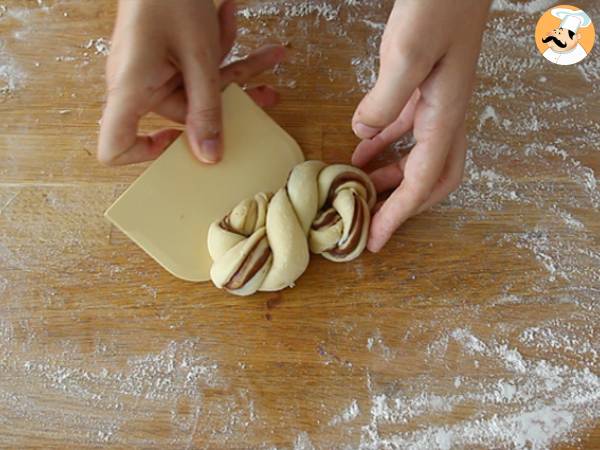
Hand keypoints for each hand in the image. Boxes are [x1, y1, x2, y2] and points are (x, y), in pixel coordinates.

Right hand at [98, 0, 284, 164]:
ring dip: (235, 70)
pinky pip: (197, 66)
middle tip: (265, 92)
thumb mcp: (198, 56)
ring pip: (200, 88)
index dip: (145, 156)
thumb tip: (210, 156)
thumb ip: (207, 108)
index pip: (116, 146)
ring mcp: (152, 70)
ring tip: (269, 56)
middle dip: (228, 98)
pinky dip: (219, 48)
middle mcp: (137, 85)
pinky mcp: (166, 57)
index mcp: (131, 90)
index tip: (182, 148)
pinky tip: (232, 19)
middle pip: (185, 115)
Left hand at [351, 0, 490, 251]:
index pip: (423, 181)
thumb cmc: (439, 6)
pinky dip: (385, 145)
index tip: (376, 241)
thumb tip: (364, 134)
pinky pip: (407, 129)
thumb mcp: (408, 53)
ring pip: (419, 155)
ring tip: (360, 190)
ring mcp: (438, 101)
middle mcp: (447, 115)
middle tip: (373, 222)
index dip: (399, 215)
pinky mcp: (425, 86)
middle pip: (433, 178)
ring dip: (392, 177)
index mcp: (446, 116)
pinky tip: (362, 149)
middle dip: (404, 204)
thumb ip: (386, 101)